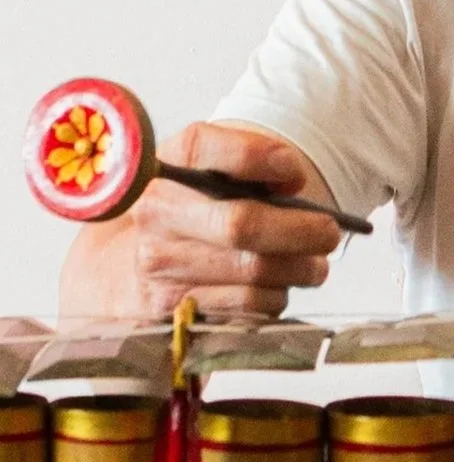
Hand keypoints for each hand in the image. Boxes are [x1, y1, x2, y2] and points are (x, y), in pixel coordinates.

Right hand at [58, 123, 341, 320]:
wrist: (115, 275)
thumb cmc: (178, 217)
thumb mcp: (198, 173)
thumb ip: (243, 159)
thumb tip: (291, 178)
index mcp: (159, 169)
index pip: (204, 147)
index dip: (259, 155)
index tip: (295, 172)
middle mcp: (153, 216)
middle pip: (242, 224)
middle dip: (300, 230)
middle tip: (329, 232)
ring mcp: (158, 269)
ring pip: (253, 274)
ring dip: (297, 270)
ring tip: (311, 264)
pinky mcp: (171, 314)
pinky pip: (247, 310)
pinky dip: (273, 298)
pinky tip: (273, 287)